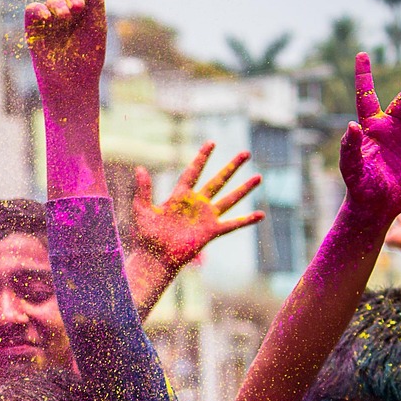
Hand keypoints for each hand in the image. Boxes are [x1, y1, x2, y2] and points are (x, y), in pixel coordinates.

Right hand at [25, 0, 105, 114]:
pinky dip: (38, 9)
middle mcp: (67, 17)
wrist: (72, 81)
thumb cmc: (88, 56)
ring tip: (64, 18)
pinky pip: (32, 9)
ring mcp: (50, 22)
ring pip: (51, 0)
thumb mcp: (96, 24)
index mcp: (84, 15)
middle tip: (78, 10)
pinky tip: (47, 18)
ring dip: (58, 5)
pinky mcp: (34, 29)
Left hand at [129, 142, 263, 269]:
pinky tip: (261, 215)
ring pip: (229, 199)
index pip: (193, 171)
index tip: (212, 143)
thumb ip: (143, 190)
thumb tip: (140, 168)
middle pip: (218, 181)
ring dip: (244, 188)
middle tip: (246, 153)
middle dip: (232, 167)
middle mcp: (196, 204)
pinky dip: (247, 220)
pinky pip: (232, 224)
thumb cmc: (146, 236)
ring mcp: (206, 217)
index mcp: (180, 196)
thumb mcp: (142, 209)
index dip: (202, 157)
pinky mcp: (212, 231)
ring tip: (259, 177)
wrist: (156, 258)